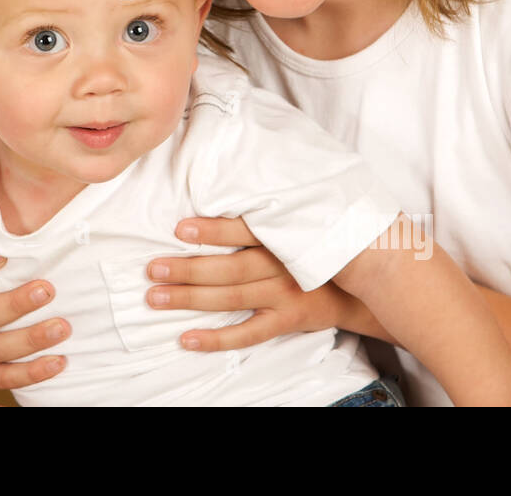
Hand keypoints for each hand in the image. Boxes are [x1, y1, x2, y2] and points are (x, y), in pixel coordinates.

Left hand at [146, 217, 354, 350]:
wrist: (358, 281)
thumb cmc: (317, 240)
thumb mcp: (302, 216)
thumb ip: (269, 204)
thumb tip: (230, 172)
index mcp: (283, 235)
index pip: (245, 231)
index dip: (214, 231)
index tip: (180, 228)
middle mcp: (282, 265)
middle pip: (230, 269)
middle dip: (189, 269)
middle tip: (152, 268)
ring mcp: (284, 295)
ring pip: (232, 299)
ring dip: (190, 298)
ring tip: (156, 297)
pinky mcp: (286, 319)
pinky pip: (249, 334)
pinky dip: (217, 339)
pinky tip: (187, 338)